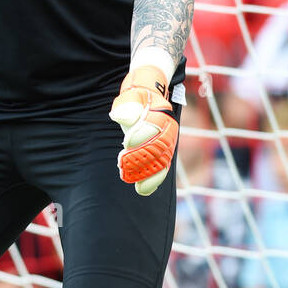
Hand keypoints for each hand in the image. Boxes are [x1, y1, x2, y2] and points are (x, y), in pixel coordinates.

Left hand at [109, 64, 178, 195]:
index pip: (152, 127)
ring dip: (145, 173)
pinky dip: (153, 180)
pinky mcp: (164, 154)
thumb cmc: (137, 98)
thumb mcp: (131, 97)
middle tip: (122, 166)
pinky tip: (143, 190)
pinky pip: (162, 169)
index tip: (126, 144)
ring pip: (161, 162)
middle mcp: (168, 130)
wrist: (150, 100)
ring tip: (130, 179)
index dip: (139, 136)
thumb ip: (127, 107)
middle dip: (139, 159)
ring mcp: (168, 143)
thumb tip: (119, 116)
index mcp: (161, 113)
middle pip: (157, 148)